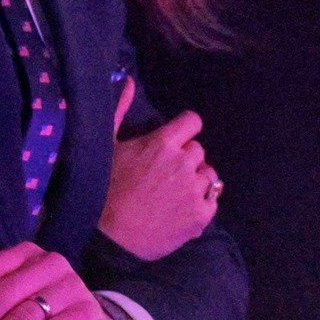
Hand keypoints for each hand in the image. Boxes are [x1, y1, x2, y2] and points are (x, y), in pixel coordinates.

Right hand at [99, 101, 218, 260]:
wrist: (111, 239)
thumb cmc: (105, 190)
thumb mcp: (107, 147)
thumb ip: (120, 110)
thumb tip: (128, 80)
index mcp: (163, 143)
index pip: (192, 122)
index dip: (183, 131)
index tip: (172, 142)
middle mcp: (184, 163)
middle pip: (198, 150)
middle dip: (185, 158)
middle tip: (164, 174)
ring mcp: (195, 190)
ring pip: (208, 174)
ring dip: (195, 180)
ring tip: (173, 193)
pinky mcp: (202, 215)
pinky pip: (213, 199)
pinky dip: (201, 202)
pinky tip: (180, 208)